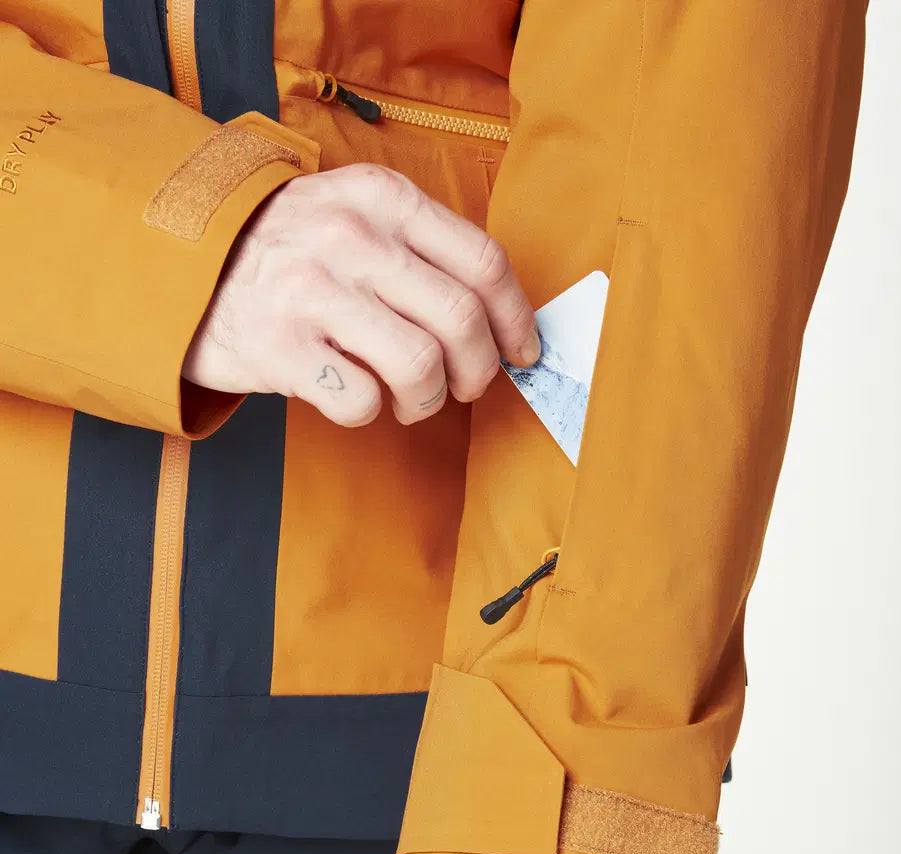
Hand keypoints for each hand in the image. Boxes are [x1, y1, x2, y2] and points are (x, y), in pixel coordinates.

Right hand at [183, 163, 539, 425]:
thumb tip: (501, 323)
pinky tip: (356, 396)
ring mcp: (309, 290)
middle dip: (478, 370)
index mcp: (382, 199)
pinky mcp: (277, 346)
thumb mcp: (357, 216)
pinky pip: (361, 401)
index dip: (515, 319)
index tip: (521, 351)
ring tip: (411, 400)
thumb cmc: (292, 250)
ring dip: (427, 400)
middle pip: (460, 320)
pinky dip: (370, 412)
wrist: (183, 261)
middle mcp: (349, 237)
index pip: (483, 262)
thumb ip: (424, 252)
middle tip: (463, 386)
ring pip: (419, 367)